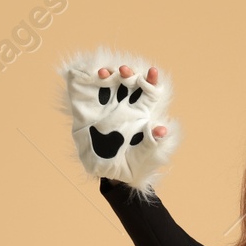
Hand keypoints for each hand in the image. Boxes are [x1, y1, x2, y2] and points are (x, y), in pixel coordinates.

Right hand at [61, 48, 179, 188]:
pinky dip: (83, 76)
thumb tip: (162, 131)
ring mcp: (104, 104)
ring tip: (104, 74)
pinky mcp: (86, 107)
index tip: (152, 72)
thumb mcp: (142, 157)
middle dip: (128, 72)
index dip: (151, 80)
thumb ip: (151, 143)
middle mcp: (123, 104)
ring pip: (107, 80)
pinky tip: (86, 77)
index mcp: (140, 113)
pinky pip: (83, 87)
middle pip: (128, 81)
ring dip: (107, 72)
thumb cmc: (130, 166)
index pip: (149, 91)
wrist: (105, 174)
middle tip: (125, 72)